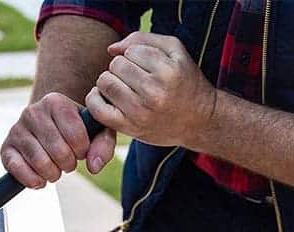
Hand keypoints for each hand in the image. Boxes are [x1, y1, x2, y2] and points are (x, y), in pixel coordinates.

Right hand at [1, 93, 115, 187]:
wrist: (47, 126)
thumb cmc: (75, 129)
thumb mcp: (96, 131)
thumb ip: (103, 145)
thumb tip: (93, 166)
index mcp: (55, 102)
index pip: (76, 135)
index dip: (83, 150)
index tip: (81, 149)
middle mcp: (32, 112)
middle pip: (59, 151)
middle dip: (69, 164)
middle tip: (68, 162)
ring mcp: (16, 130)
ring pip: (40, 162)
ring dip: (53, 174)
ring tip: (55, 168)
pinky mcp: (6, 148)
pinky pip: (17, 169)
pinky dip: (32, 180)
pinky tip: (40, 179)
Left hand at [85, 32, 216, 147]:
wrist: (198, 121)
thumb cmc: (184, 82)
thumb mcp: (175, 52)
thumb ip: (143, 40)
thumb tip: (111, 49)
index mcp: (168, 72)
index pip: (131, 51)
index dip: (136, 55)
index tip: (147, 66)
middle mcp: (154, 93)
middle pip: (116, 65)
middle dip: (122, 68)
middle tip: (134, 78)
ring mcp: (140, 113)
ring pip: (105, 83)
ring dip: (109, 81)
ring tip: (123, 87)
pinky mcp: (129, 128)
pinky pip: (97, 109)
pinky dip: (95, 99)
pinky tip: (106, 97)